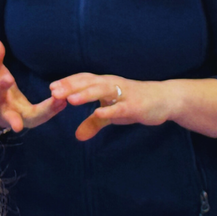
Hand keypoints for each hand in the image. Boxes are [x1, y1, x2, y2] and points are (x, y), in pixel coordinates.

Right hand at [0, 40, 66, 132]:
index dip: (1, 84)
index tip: (8, 78)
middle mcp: (6, 112)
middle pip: (12, 115)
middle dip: (20, 112)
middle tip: (30, 109)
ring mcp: (19, 119)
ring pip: (34, 118)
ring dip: (47, 111)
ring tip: (61, 101)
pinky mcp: (31, 120)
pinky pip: (43, 116)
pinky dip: (53, 110)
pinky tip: (64, 101)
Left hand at [49, 73, 167, 141]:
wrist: (164, 99)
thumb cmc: (135, 103)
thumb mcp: (112, 113)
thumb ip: (94, 122)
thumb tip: (78, 136)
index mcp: (106, 83)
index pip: (84, 79)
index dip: (68, 83)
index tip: (51, 88)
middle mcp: (113, 85)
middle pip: (90, 83)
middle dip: (71, 87)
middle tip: (54, 92)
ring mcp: (124, 94)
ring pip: (103, 91)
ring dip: (86, 94)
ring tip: (70, 100)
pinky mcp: (134, 106)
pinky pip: (120, 107)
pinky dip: (109, 109)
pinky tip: (97, 112)